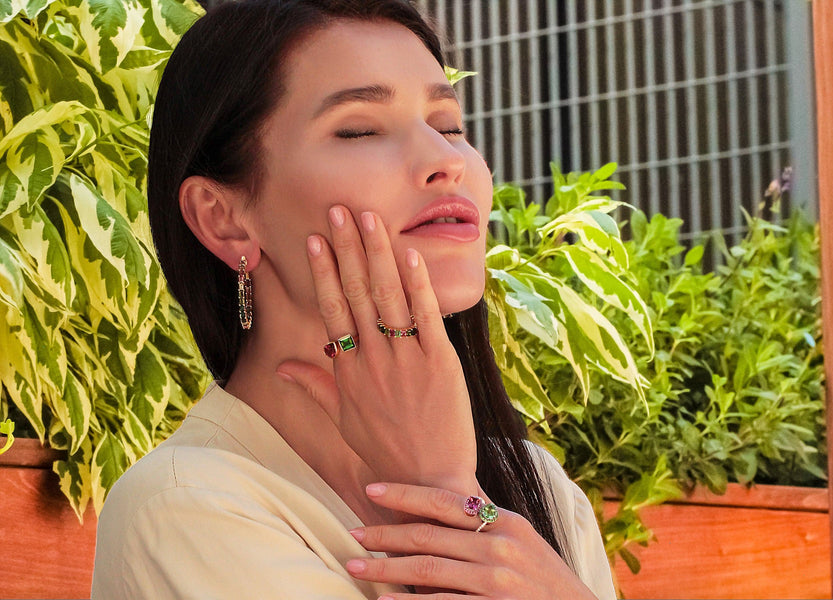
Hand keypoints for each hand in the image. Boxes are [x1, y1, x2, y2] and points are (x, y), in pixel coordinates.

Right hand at [276, 206, 477, 493]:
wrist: (429, 481)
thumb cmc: (386, 450)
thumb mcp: (343, 420)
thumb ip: (316, 386)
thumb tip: (283, 366)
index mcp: (347, 371)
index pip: (331, 311)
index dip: (323, 273)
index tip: (316, 240)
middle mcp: (373, 360)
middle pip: (356, 294)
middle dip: (348, 249)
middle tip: (339, 211)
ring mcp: (407, 360)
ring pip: (388, 297)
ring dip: (378, 254)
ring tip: (369, 218)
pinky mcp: (441, 364)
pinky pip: (427, 317)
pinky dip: (418, 284)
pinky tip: (409, 255)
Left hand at [344, 482, 598, 599]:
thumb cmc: (545, 580)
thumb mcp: (523, 541)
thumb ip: (488, 523)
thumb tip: (444, 504)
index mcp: (506, 523)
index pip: (445, 501)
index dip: (405, 495)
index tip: (372, 491)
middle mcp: (500, 548)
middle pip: (428, 535)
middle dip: (385, 534)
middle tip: (353, 533)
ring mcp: (496, 582)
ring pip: (427, 570)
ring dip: (386, 568)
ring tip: (356, 566)